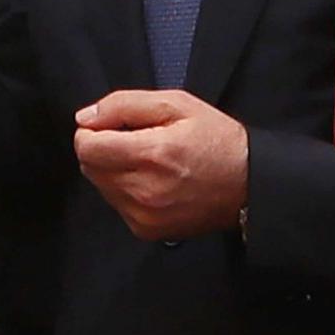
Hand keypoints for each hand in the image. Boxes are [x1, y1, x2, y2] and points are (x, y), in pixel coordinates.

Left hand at [73, 91, 247, 240]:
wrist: (249, 185)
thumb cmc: (217, 141)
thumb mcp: (176, 104)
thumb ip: (123, 105)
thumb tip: (86, 118)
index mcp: (151, 154)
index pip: (87, 147)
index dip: (92, 131)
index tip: (110, 126)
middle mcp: (144, 190)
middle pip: (89, 166)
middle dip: (102, 148)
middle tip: (133, 140)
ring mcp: (144, 215)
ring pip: (100, 185)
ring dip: (112, 169)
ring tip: (147, 160)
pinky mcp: (147, 230)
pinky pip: (115, 204)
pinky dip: (124, 189)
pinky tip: (151, 180)